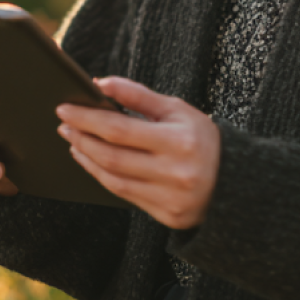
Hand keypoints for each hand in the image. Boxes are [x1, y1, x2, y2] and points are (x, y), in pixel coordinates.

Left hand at [57, 78, 219, 230]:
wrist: (235, 181)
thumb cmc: (202, 138)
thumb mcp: (177, 109)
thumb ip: (138, 96)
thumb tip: (100, 84)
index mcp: (179, 140)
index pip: (120, 129)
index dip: (88, 119)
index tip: (65, 108)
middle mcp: (174, 172)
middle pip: (111, 155)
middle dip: (82, 137)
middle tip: (64, 124)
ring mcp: (169, 198)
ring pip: (113, 178)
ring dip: (87, 158)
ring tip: (74, 141)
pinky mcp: (165, 216)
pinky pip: (123, 194)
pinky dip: (102, 176)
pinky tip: (92, 161)